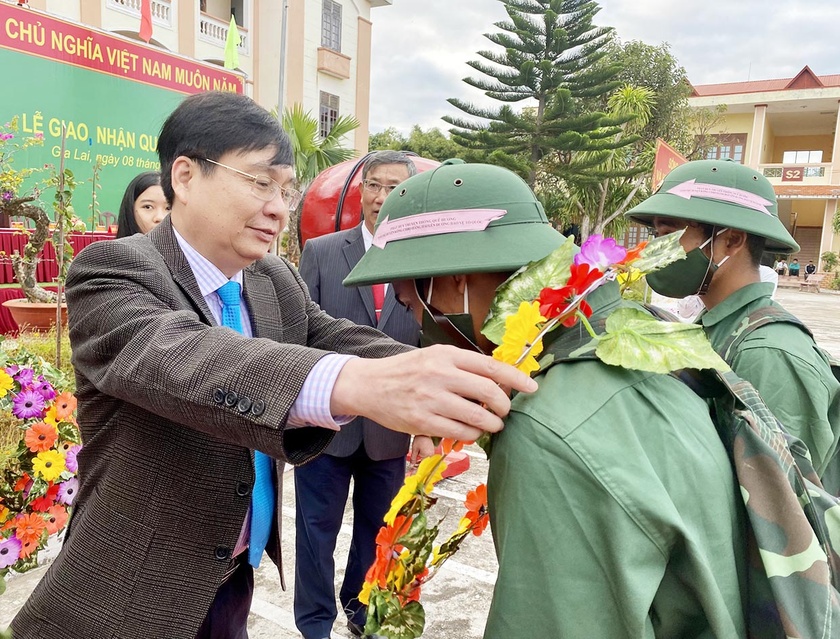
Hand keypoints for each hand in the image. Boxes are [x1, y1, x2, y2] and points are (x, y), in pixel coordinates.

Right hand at [330, 344, 537, 440]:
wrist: (369, 384)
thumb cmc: (407, 371)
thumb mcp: (435, 356)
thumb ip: (464, 366)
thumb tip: (501, 380)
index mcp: (446, 355)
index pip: (491, 367)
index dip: (517, 379)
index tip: (532, 387)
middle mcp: (440, 375)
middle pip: (490, 393)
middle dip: (505, 406)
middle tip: (505, 411)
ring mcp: (431, 399)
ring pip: (478, 417)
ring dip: (492, 424)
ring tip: (491, 424)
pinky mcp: (422, 421)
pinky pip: (459, 433)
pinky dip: (472, 436)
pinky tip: (469, 432)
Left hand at [409, 435, 435, 465]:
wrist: (424, 433)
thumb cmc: (419, 439)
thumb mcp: (414, 449)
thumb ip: (413, 458)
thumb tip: (412, 465)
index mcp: (427, 455)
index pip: (421, 464)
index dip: (416, 468)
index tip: (413, 472)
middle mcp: (431, 454)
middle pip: (424, 463)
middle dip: (418, 464)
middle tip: (412, 468)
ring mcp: (432, 452)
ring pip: (425, 460)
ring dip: (420, 461)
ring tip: (415, 460)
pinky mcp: (432, 450)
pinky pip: (427, 456)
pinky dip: (423, 457)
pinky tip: (419, 456)